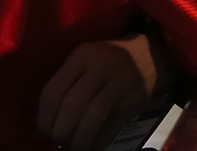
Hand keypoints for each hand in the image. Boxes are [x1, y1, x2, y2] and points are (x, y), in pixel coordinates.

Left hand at [38, 31, 175, 150]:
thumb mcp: (87, 60)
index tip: (45, 131)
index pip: (53, 91)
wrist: (151, 54)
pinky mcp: (134, 97)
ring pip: (92, 116)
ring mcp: (120, 81)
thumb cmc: (109, 60)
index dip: (45, 118)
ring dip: (80, 138)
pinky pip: (112, 124)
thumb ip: (68, 83)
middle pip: (72, 105)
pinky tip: (93, 144)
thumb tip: (48, 122)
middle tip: (59, 140)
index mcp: (82, 56)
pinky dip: (99, 140)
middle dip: (61, 130)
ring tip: (75, 146)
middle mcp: (100, 66)